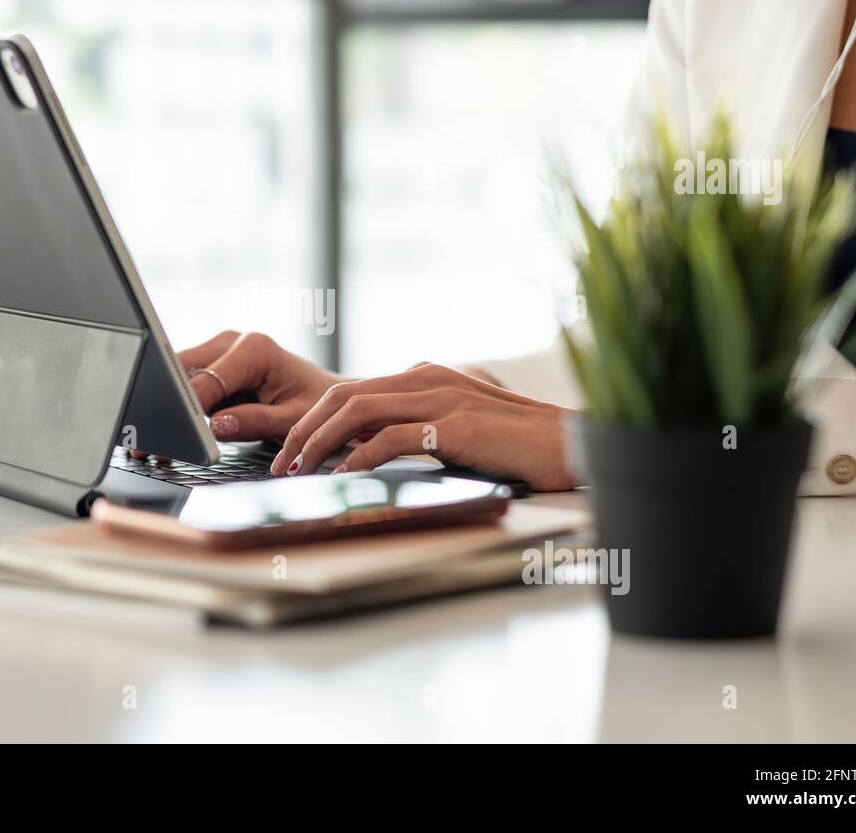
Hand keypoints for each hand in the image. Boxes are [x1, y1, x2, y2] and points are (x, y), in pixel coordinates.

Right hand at [130, 331, 345, 457]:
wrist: (328, 397)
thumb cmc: (317, 405)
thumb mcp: (291, 420)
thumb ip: (255, 422)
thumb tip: (218, 426)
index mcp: (254, 348)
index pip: (205, 381)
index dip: (185, 411)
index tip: (171, 436)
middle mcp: (232, 342)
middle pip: (182, 371)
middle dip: (168, 406)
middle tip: (151, 442)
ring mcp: (220, 350)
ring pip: (177, 375)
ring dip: (169, 406)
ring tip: (158, 441)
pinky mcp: (213, 364)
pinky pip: (187, 383)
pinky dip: (178, 406)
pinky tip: (173, 432)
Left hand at [270, 362, 577, 490]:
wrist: (573, 445)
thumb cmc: (517, 446)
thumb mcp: (457, 432)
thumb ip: (418, 431)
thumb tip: (369, 453)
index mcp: (424, 376)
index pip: (352, 390)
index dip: (314, 419)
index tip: (292, 451)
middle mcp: (427, 378)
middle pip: (343, 395)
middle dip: (304, 429)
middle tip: (282, 464)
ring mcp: (441, 397)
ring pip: (358, 410)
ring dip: (320, 442)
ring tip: (299, 473)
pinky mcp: (455, 425)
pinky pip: (391, 437)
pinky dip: (358, 458)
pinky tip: (342, 479)